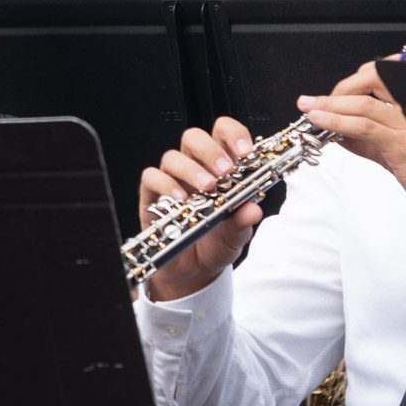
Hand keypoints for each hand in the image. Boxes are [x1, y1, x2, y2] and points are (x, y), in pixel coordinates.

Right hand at [137, 117, 262, 302]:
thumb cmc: (216, 244)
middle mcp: (194, 167)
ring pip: (172, 156)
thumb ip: (243, 222)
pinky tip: (180, 200)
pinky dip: (165, 185)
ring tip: (206, 188)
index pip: (223, 134)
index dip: (234, 135)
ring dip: (191, 169)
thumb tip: (253, 210)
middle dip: (211, 150)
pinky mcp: (152, 195)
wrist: (194, 271)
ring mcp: (171, 179)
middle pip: (194, 138)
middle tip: (225, 171)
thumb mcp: (236, 236)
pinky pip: (151, 177)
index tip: (245, 152)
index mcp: (219, 167)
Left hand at [296, 59, 405, 231]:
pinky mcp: (405, 146)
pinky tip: (321, 122)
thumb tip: (338, 131)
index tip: (333, 93)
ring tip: (309, 108)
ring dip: (329, 104)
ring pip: (364, 103)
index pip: (383, 76)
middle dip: (339, 88)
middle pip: (373, 80)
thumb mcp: (396, 155)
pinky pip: (365, 127)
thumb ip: (367, 142)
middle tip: (315, 101)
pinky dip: (337, 121)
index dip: (354, 80)